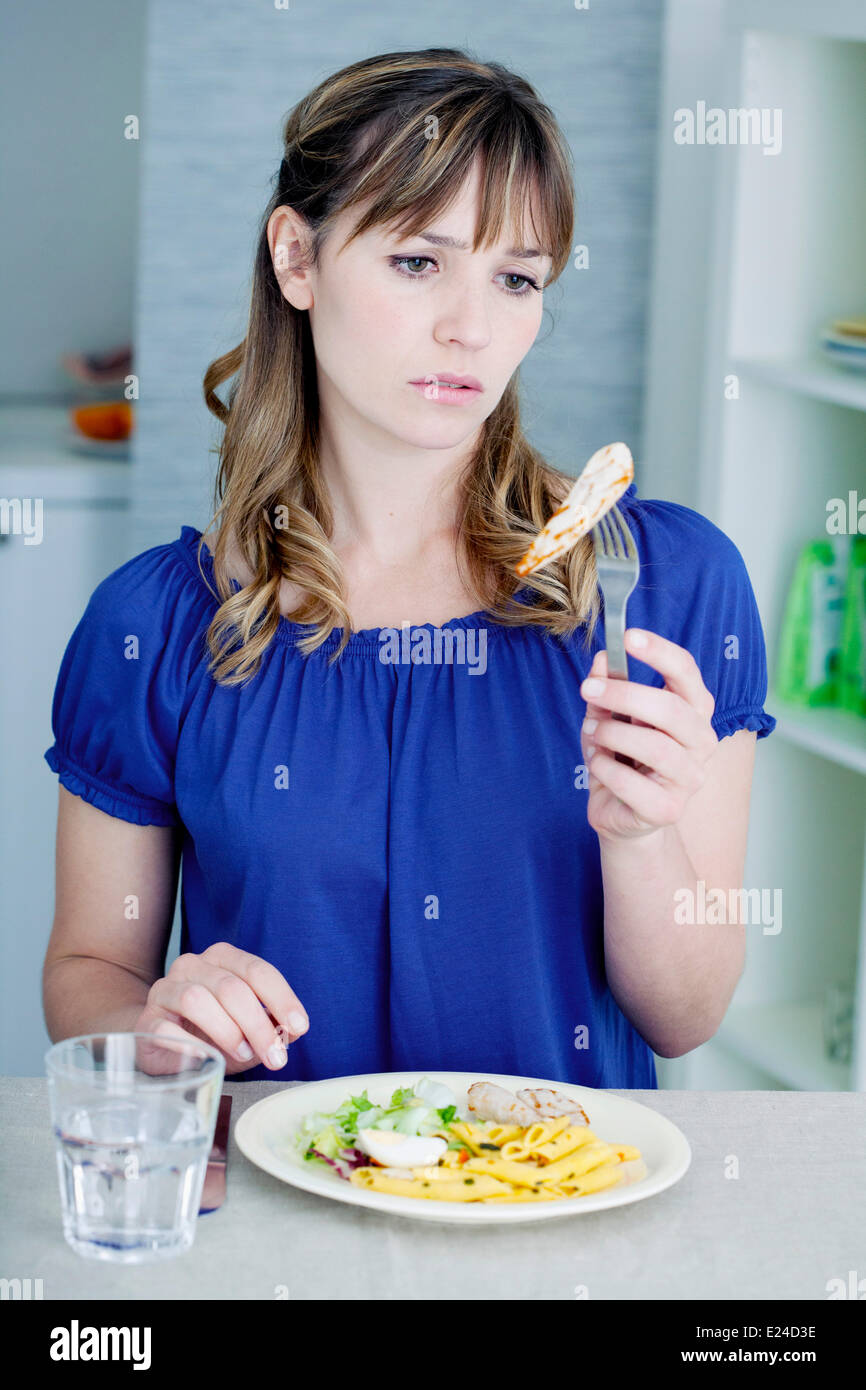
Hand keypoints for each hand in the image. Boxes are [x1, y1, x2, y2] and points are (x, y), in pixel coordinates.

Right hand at [132, 942, 308, 1074]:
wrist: (161, 1043)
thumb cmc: (212, 1033)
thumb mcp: (250, 1030)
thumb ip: (273, 1025)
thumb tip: (295, 1030)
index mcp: (223, 959)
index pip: (257, 970)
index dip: (282, 998)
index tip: (299, 1027)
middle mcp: (193, 965)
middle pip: (231, 987)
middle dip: (258, 1024)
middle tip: (275, 1056)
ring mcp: (166, 989)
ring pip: (197, 999)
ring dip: (227, 1031)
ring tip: (243, 1054)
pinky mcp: (147, 1018)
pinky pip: (167, 1029)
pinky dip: (190, 1045)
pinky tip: (206, 1058)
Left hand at [579, 628, 718, 842]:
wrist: (623, 814)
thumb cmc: (622, 758)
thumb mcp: (609, 717)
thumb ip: (607, 688)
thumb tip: (603, 659)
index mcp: (693, 711)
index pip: (687, 673)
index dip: (660, 652)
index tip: (628, 637)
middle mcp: (701, 742)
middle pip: (671, 709)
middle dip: (624, 694)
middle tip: (588, 689)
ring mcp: (689, 779)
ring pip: (654, 746)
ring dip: (611, 734)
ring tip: (591, 734)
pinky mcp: (668, 809)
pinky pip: (632, 783)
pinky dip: (604, 768)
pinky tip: (596, 764)